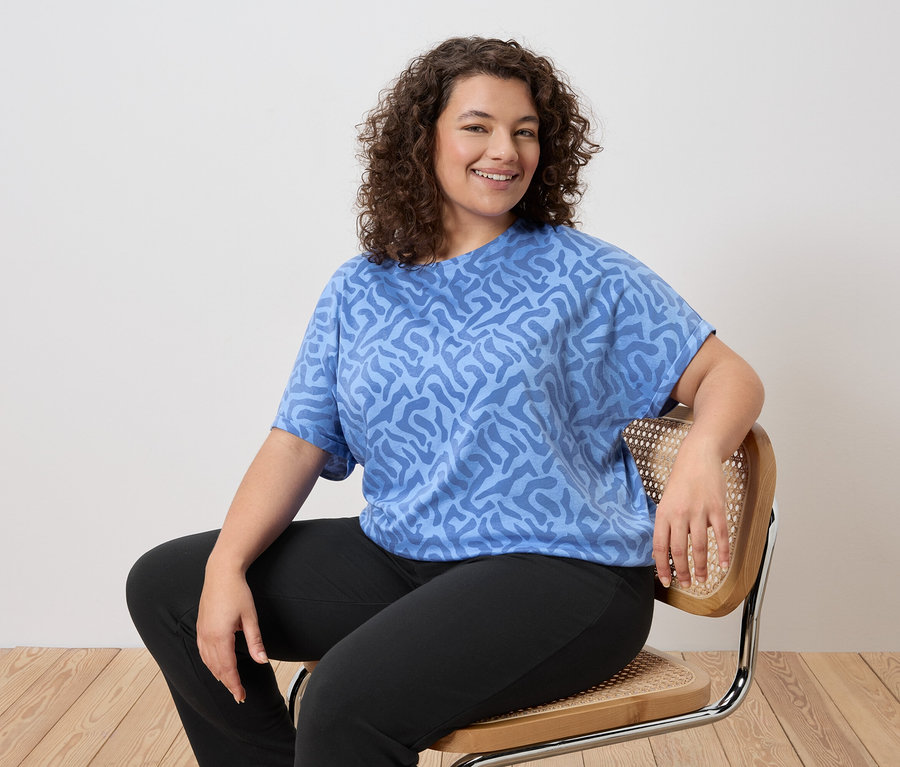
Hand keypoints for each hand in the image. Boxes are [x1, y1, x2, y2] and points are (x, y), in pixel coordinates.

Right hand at [196, 564, 268, 702]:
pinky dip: (210, 664)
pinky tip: (216, 666)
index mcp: (220, 637)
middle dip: (227, 683)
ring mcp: (202, 632)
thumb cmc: (237, 592)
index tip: (241, 696)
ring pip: (208, 662)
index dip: (234, 685)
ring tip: (229, 684)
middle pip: (217, 669)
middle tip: (239, 695)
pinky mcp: (200, 627)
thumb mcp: (250, 617)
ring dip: (218, 675)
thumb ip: (255, 641)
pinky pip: (203, 652)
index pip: (228, 669)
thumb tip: (262, 660)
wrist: (221, 573)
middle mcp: (208, 637)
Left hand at [652, 444, 729, 587]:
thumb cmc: (681, 480)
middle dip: (681, 571)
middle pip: (679, 550)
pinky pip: (720, 536)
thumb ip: (666, 524)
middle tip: (685, 584)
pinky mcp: (716, 509)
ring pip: (699, 547)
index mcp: (663, 513)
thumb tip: (664, 550)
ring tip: (702, 579)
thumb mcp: (666, 501)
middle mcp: (679, 514)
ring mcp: (699, 512)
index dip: (662, 566)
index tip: (665, 580)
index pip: (660, 546)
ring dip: (700, 567)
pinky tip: (723, 565)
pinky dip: (722, 552)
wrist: (698, 457)